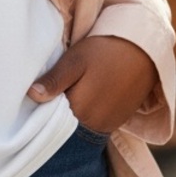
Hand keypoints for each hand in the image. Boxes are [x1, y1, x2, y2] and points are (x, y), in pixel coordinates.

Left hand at [26, 35, 157, 134]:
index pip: (50, 117)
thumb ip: (54, 80)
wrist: (144, 50)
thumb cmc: (105, 51)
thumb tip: (31, 95)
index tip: (34, 92)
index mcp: (80, 111)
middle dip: (56, 109)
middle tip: (53, 86)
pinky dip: (86, 112)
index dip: (42, 104)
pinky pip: (93, 122)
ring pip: (78, 123)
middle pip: (64, 123)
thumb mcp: (75, 61)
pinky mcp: (117, 122)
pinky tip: (84, 94)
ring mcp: (107, 126)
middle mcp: (95, 125)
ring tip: (70, 88)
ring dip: (72, 110)